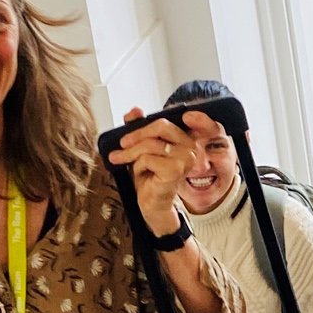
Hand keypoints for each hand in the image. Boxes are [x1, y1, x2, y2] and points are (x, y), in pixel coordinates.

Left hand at [107, 107, 220, 235]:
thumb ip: (138, 126)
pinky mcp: (175, 170)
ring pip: (150, 144)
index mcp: (186, 138)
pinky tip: (142, 172)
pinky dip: (138, 165)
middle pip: (161, 126)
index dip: (182, 112)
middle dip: (136, 133)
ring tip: (123, 159)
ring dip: (131, 153)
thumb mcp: (141, 146)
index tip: (171, 113)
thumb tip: (134, 111)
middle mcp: (191, 146)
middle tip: (122, 143)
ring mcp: (185, 158)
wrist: (151, 202)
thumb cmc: (150, 174)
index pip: (184, 117)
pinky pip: (147, 158)